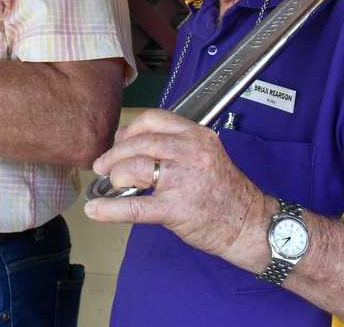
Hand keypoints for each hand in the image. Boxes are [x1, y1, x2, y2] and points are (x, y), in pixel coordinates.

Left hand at [84, 109, 264, 261]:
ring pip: (134, 167)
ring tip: (110, 184)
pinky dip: (110, 209)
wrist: (249, 225)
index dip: (129, 129)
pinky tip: (95, 210)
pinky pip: (135, 206)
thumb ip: (175, 146)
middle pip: (139, 142)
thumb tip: (131, 146)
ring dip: (115, 175)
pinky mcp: (176, 209)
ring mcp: (183, 180)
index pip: (154, 119)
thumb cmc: (226, 192)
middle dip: (114, 154)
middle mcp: (191, 152)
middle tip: (103, 166)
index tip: (119, 140)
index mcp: (197, 136)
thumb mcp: (206, 155)